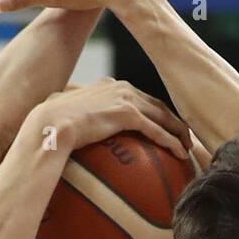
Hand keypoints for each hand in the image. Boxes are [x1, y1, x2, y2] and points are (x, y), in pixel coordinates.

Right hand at [32, 78, 188, 157]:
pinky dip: (170, 141)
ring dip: (178, 131)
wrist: (50, 124)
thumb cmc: (51, 124)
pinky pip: (156, 130)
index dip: (155, 111)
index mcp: (109, 85)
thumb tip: (69, 132)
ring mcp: (125, 98)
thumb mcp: (64, 115)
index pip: (139, 97)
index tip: (164, 124)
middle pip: (156, 104)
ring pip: (162, 115)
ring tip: (187, 147)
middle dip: (173, 120)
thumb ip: (76, 118)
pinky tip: (180, 153)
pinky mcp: (127, 113)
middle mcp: (121, 87)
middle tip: (184, 136)